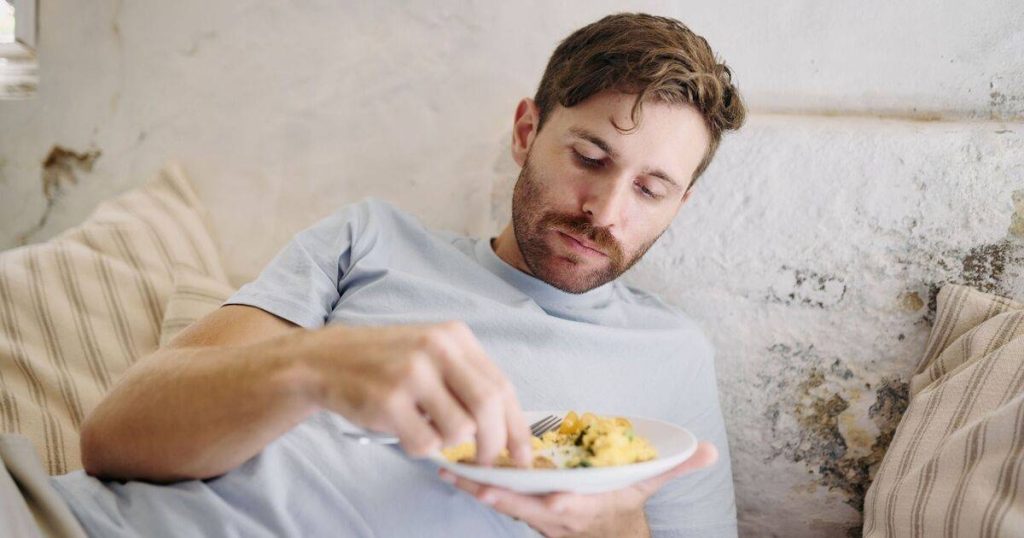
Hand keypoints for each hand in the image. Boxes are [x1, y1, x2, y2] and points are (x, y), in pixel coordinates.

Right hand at [302, 321, 532, 465]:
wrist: (326, 360)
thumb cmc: (386, 363)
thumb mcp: (432, 353)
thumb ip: (467, 380)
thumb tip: (507, 428)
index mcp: (455, 336)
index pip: (502, 386)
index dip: (516, 426)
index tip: (522, 454)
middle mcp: (436, 348)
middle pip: (488, 407)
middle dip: (494, 444)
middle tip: (487, 461)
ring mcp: (412, 372)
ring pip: (458, 429)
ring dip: (448, 443)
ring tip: (427, 429)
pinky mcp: (388, 399)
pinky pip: (425, 443)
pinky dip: (420, 448)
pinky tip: (404, 430)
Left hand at [439, 441, 718, 537]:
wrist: (604, 530)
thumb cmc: (621, 502)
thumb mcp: (649, 485)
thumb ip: (675, 467)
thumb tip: (709, 450)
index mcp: (584, 506)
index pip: (569, 507)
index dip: (558, 502)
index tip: (548, 495)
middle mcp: (555, 513)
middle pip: (524, 506)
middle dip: (501, 496)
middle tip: (476, 483)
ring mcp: (534, 512)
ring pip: (503, 502)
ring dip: (476, 488)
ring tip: (448, 470)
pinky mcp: (521, 506)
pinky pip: (495, 496)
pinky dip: (474, 485)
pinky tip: (451, 469)